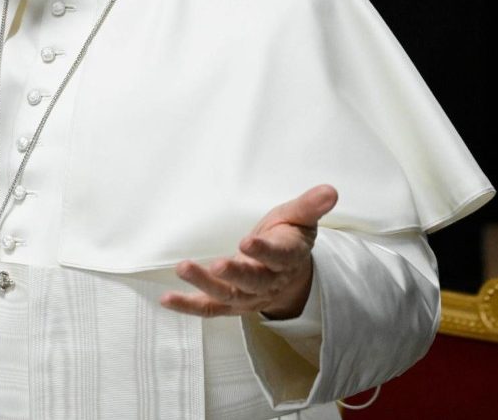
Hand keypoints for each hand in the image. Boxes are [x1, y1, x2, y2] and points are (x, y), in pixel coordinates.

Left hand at [161, 184, 337, 319]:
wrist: (289, 275)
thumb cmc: (288, 238)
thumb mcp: (299, 218)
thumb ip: (310, 205)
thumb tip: (331, 190)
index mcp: (287, 258)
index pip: (278, 257)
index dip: (264, 252)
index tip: (248, 242)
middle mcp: (267, 282)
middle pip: (251, 282)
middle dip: (234, 274)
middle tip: (216, 265)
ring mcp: (247, 296)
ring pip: (227, 295)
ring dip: (204, 285)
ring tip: (183, 268)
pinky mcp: (229, 303)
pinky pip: (208, 308)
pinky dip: (188, 306)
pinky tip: (166, 299)